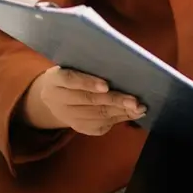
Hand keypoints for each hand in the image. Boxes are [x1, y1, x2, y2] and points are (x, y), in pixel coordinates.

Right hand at [20, 65, 144, 135]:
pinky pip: (101, 125)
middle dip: (114, 100)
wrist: (53, 99)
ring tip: (140, 108)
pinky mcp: (80, 127)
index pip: (70, 80)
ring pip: (97, 115)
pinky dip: (119, 118)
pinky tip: (134, 114)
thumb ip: (89, 66)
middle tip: (134, 100)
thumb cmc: (72, 74)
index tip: (106, 85)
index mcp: (55, 79)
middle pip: (88, 100)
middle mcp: (58, 100)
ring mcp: (68, 117)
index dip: (88, 83)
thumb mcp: (72, 66)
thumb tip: (120, 64)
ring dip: (121, 112)